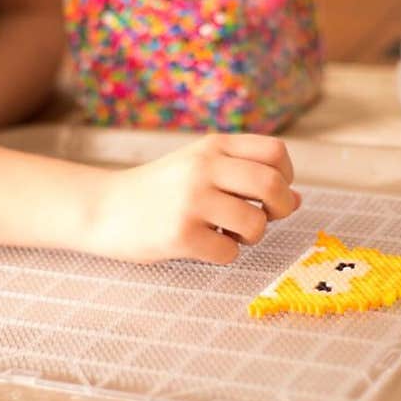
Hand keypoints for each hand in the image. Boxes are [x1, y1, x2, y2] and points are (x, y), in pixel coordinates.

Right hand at [93, 134, 300, 263]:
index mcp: (212, 146)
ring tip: (228, 232)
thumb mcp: (199, 166)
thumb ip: (244, 175)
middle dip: (281, 209)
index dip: (287, 176)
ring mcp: (191, 201)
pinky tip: (204, 244)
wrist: (103, 207)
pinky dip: (224, 254)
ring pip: (255, 224)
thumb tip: (297, 200)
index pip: (275, 152)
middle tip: (265, 218)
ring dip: (251, 237)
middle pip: (273, 185)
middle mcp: (203, 167)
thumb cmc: (159, 190)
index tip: (272, 192)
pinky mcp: (180, 235)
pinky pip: (229, 252)